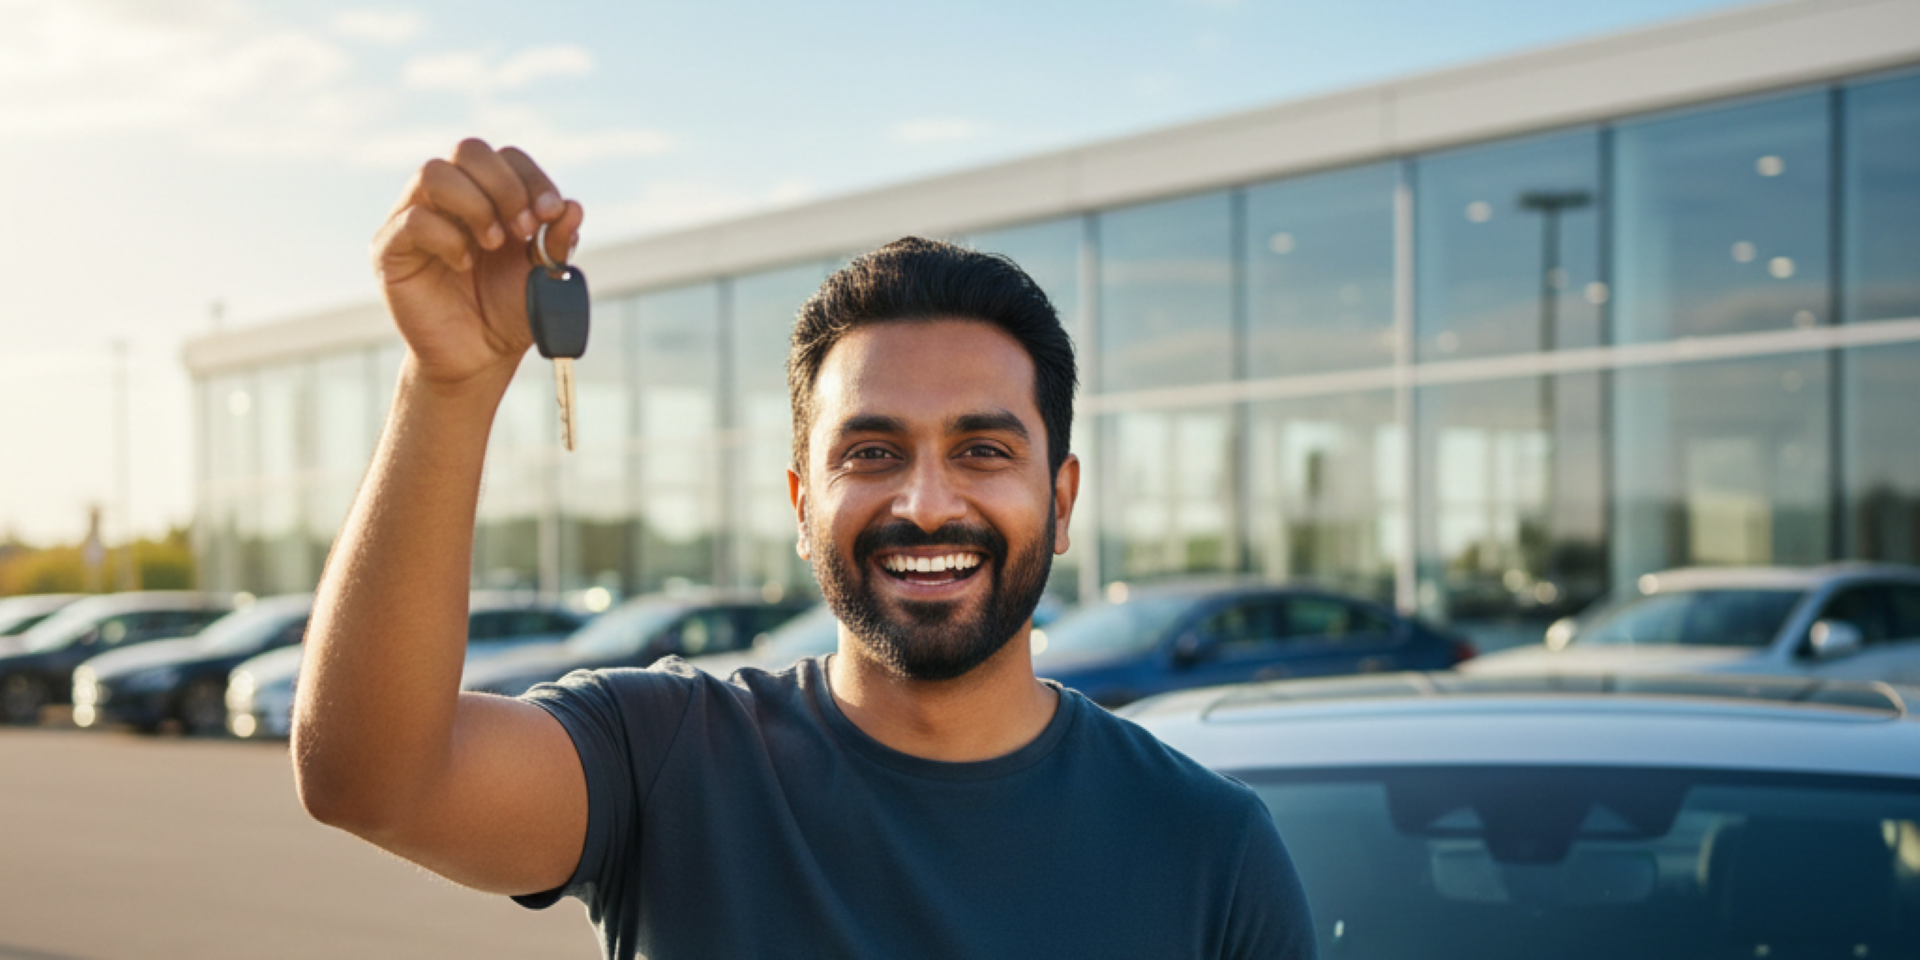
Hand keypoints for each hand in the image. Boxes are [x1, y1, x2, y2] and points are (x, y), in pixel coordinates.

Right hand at [372, 139, 584, 386]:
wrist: (479, 357)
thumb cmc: (509, 311)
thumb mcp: (544, 274)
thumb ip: (558, 240)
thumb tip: (573, 207)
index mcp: (488, 196)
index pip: (505, 157)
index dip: (531, 178)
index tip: (551, 213)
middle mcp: (449, 198)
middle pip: (468, 150)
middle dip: (504, 186)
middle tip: (523, 229)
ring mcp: (414, 218)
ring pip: (433, 173)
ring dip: (474, 204)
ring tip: (492, 243)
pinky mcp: (390, 248)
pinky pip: (413, 220)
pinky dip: (448, 239)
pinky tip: (464, 265)